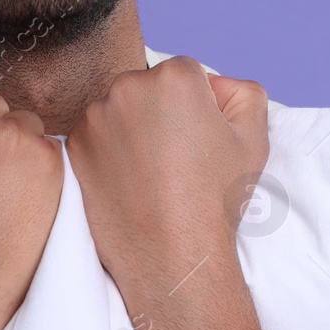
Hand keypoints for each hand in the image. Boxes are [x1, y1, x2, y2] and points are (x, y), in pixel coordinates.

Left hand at [64, 55, 269, 307]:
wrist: (172, 255)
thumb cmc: (216, 199)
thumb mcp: (254, 138)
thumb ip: (242, 93)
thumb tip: (214, 85)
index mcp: (175, 77)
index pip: (186, 74)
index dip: (197, 108)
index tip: (199, 141)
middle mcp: (128, 86)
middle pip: (149, 88)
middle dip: (161, 114)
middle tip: (177, 160)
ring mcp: (96, 116)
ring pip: (120, 110)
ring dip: (133, 130)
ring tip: (153, 174)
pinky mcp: (75, 145)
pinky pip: (96, 136)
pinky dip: (109, 152)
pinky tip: (130, 182)